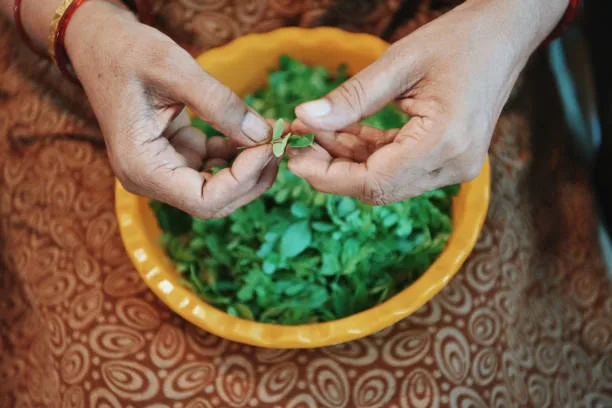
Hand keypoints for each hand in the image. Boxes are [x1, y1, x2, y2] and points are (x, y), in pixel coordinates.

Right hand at [65, 1, 276, 217]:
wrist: (101, 44)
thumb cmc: (127, 52)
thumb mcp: (174, 69)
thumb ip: (220, 105)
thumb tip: (263, 135)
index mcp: (141, 167)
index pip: (204, 200)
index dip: (243, 180)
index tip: (269, 145)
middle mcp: (150, 178)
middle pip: (215, 202)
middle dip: (253, 177)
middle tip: (280, 141)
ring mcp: (164, 169)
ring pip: (219, 188)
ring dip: (250, 166)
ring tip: (273, 133)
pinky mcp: (175, 156)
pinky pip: (214, 166)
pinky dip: (237, 153)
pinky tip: (253, 129)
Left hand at [289, 0, 568, 204]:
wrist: (505, 36)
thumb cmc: (459, 40)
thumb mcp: (399, 62)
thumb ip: (350, 97)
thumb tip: (303, 118)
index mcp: (445, 142)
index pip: (373, 181)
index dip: (327, 175)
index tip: (293, 155)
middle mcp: (453, 165)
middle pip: (377, 188)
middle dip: (331, 170)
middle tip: (299, 141)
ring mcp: (454, 167)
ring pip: (384, 181)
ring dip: (347, 161)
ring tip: (317, 131)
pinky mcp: (449, 161)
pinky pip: (398, 168)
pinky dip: (368, 153)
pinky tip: (344, 133)